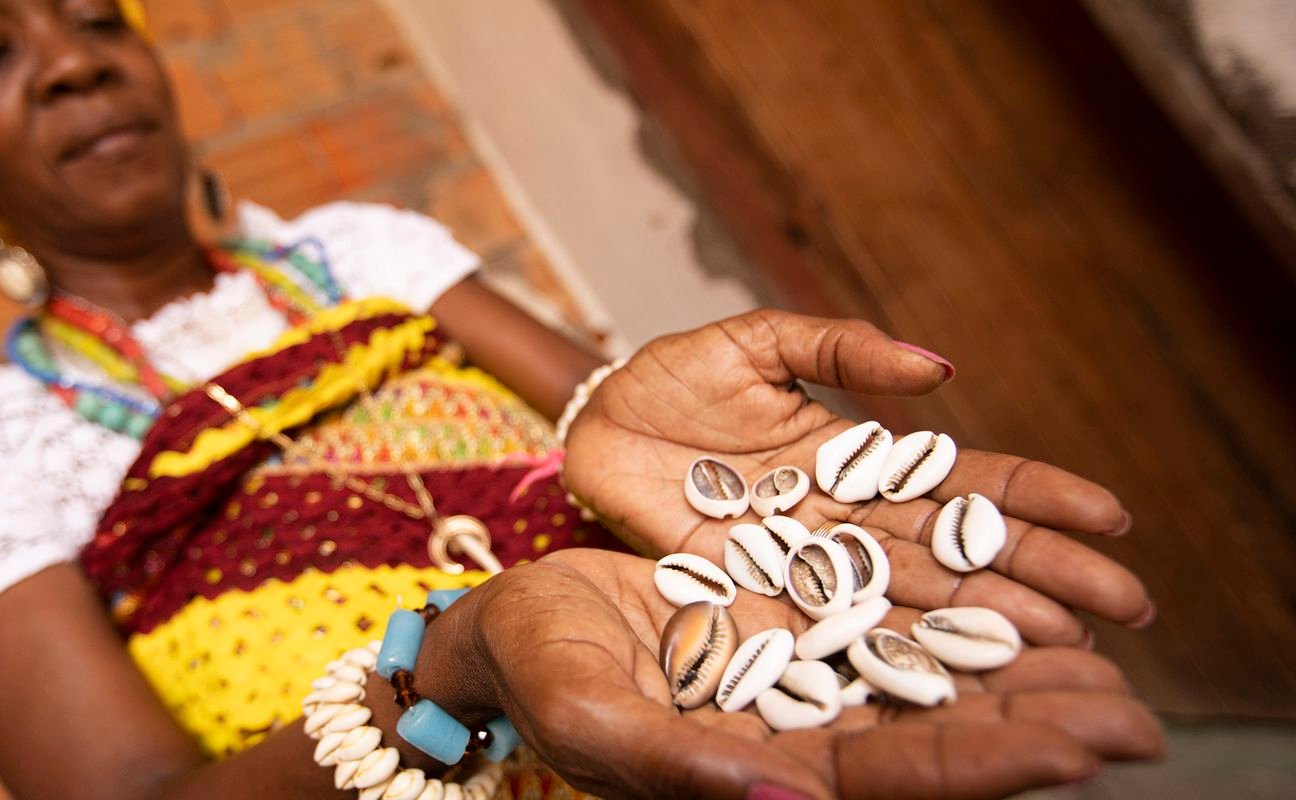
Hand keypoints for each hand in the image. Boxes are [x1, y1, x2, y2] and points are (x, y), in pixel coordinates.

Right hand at [439, 549, 1160, 799]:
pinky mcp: (796, 623)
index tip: (1078, 748)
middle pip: (935, 740)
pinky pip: (893, 622)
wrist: (515, 626)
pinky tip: (1016, 597)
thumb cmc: (533, 673)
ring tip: (1109, 660)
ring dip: (1017, 677)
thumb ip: (675, 764)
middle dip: (1034, 730)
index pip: (889, 779)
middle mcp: (798, 736)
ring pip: (928, 683)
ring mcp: (803, 678)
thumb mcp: (587, 713)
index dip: (984, 766)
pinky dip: (958, 616)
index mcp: (756, 774)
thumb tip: (783, 799)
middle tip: (1133, 716)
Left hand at [562, 309, 1152, 646]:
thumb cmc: (673, 379)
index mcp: (859, 458)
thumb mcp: (755, 343)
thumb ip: (838, 348)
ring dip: (985, 624)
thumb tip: (939, 369)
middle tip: (1128, 608)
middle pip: (957, 554)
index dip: (1035, 499)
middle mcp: (846, 524)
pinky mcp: (750, 602)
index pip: (963, 482)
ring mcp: (803, 568)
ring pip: (909, 602)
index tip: (1111, 517)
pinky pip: (825, 633)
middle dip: (1041, 576)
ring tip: (1064, 648)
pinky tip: (948, 679)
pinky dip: (886, 655)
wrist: (592, 426)